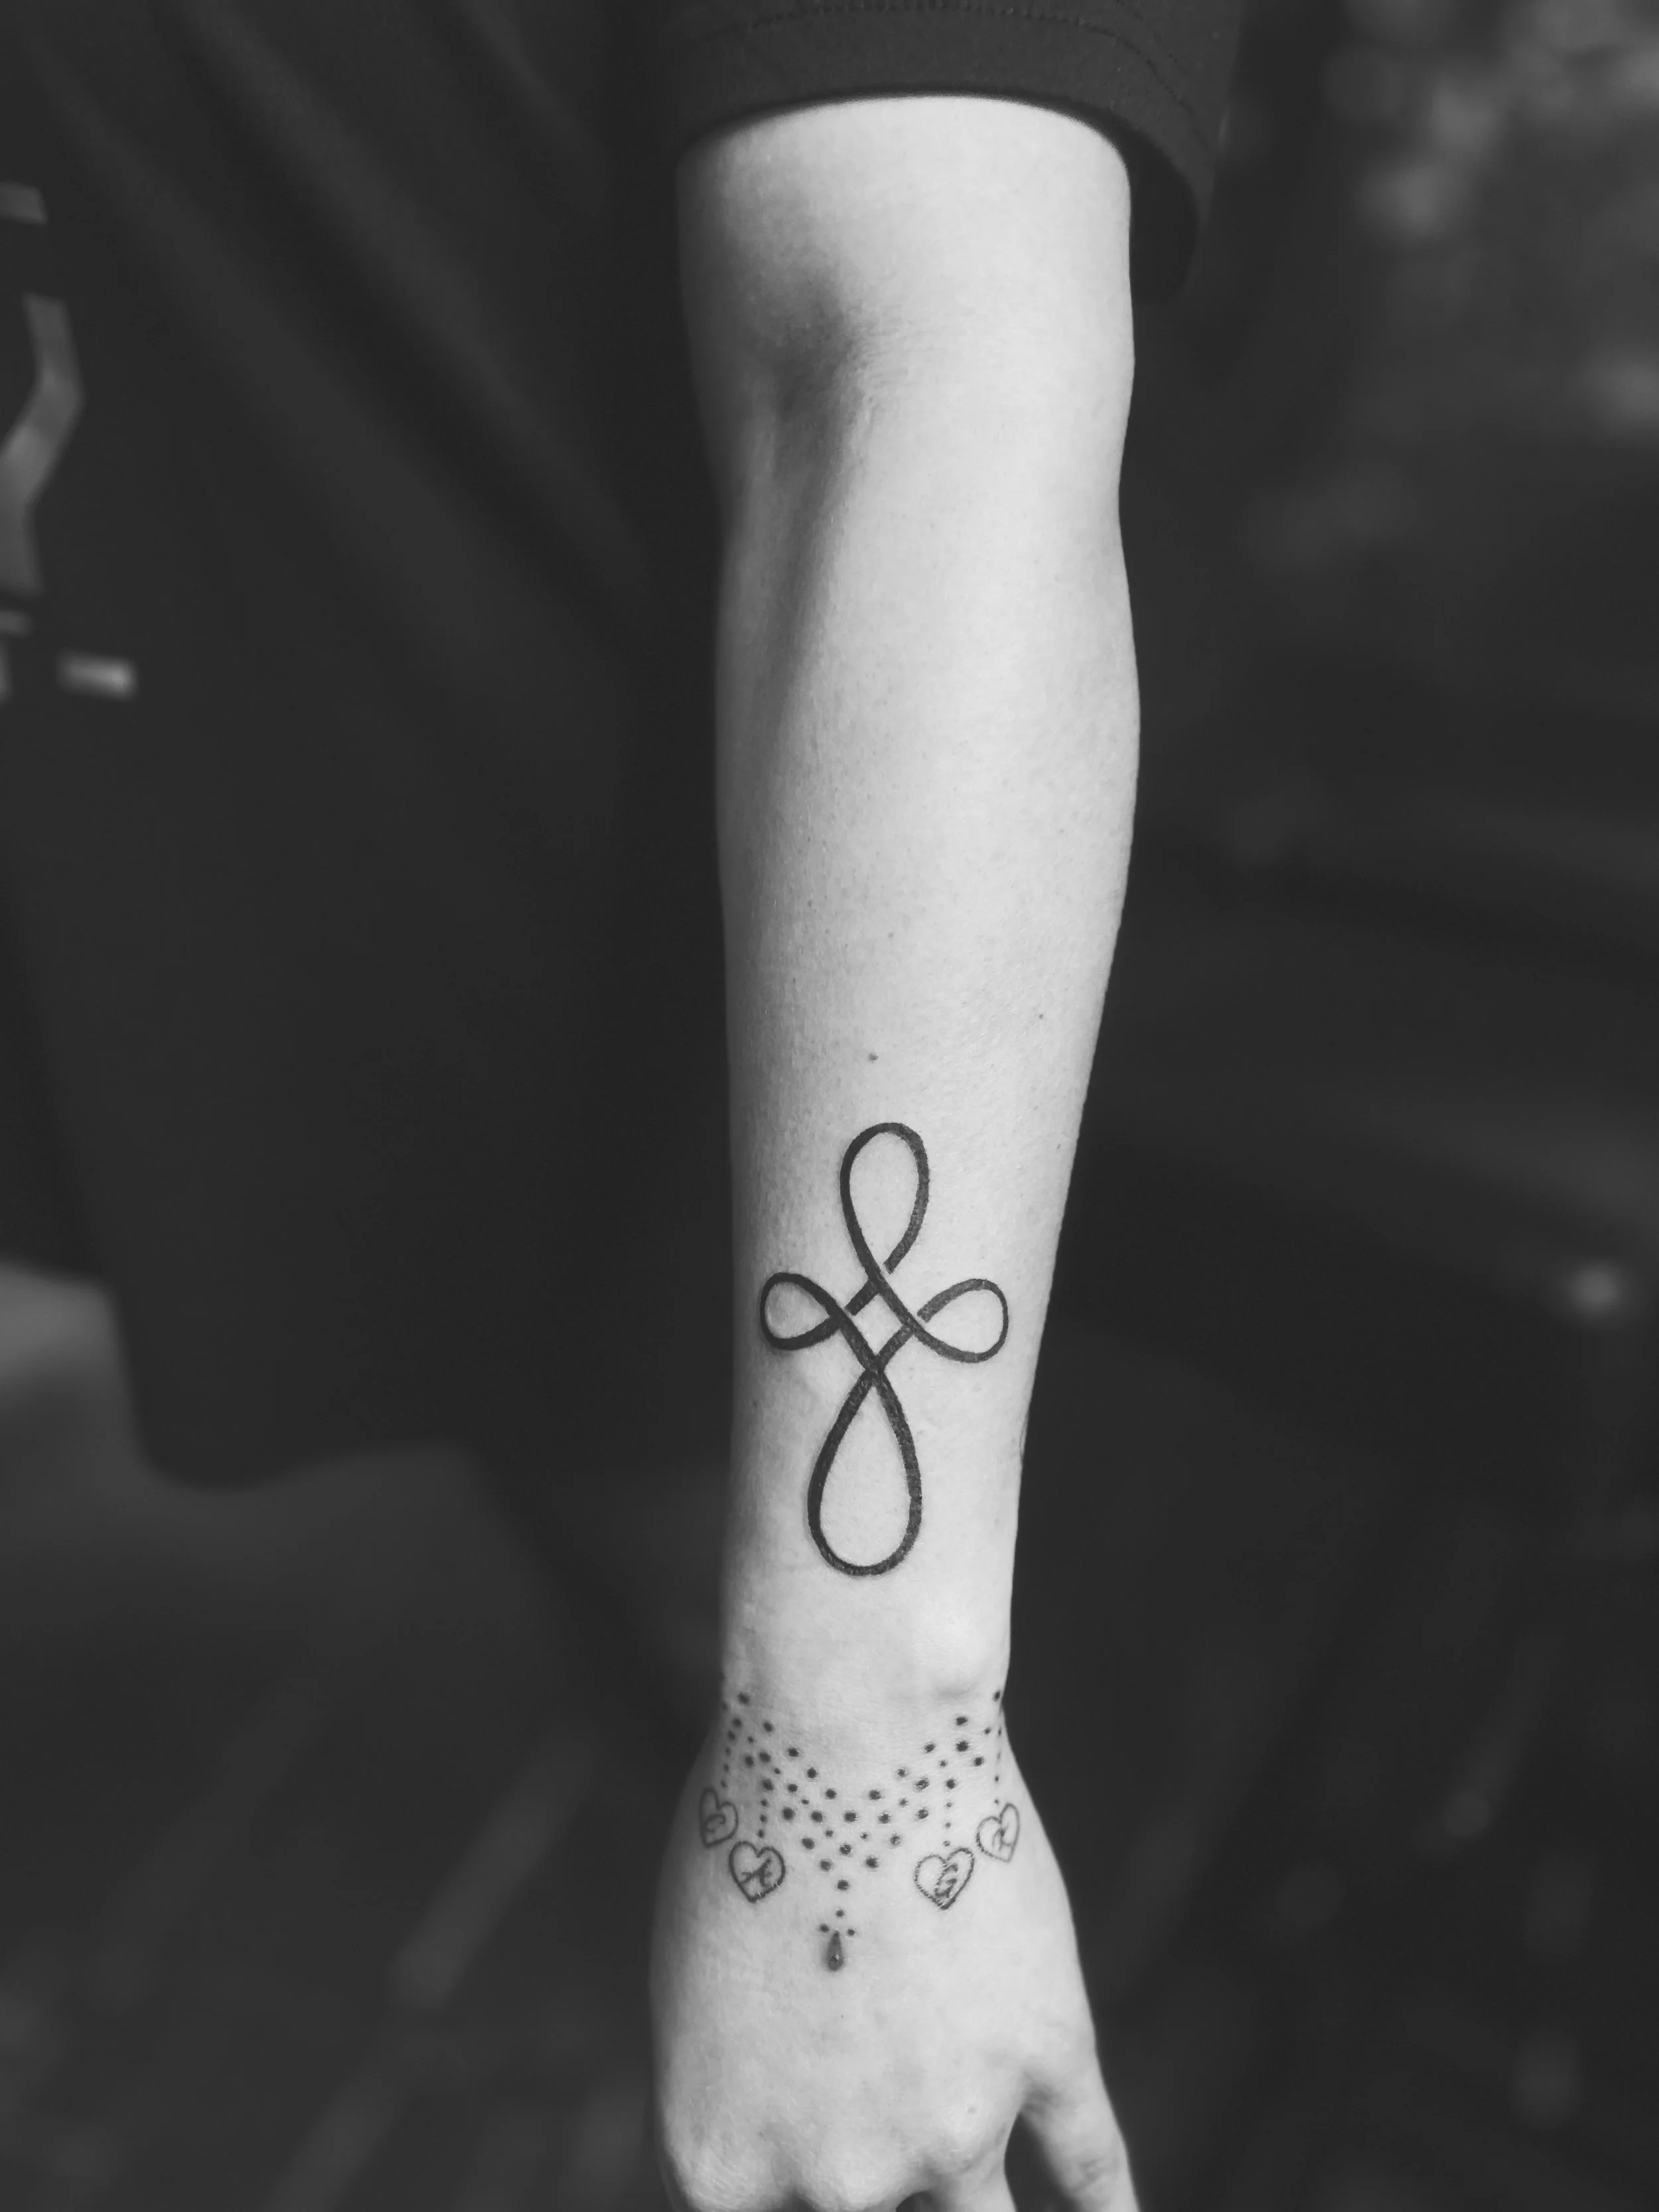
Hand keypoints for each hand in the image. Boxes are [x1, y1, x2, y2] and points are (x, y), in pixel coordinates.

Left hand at [651, 1716, 1134, 2211]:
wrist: (845, 1733)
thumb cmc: (745, 1831)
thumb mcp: (689, 1986)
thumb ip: (733, 2091)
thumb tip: (775, 2132)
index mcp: (720, 2162)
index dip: (778, 2202)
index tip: (808, 2182)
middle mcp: (835, 2177)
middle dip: (875, 2193)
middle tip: (887, 2143)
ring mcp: (950, 2127)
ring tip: (976, 2199)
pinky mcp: (1046, 2056)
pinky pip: (1092, 2170)